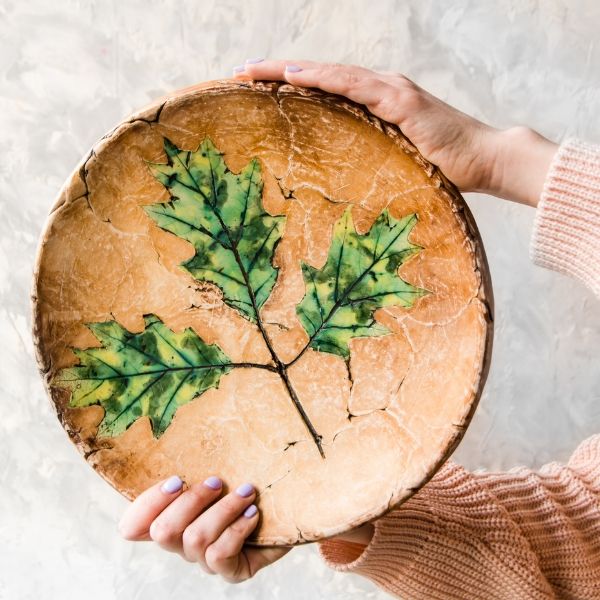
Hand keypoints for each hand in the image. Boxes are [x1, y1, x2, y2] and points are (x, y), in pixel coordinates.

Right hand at [118, 475, 289, 582]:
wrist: (288, 509)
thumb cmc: (245, 484)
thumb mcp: (220, 470)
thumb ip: (198, 463)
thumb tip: (190, 427)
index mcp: (172, 517)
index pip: (133, 526)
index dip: (146, 506)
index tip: (176, 479)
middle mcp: (182, 542)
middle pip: (162, 531)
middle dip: (191, 501)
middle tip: (217, 482)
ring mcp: (204, 560)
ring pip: (195, 539)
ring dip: (223, 510)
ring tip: (246, 493)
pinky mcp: (230, 571)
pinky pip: (220, 554)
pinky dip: (238, 529)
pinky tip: (253, 514)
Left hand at [233, 59, 557, 207]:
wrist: (486, 159)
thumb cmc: (441, 168)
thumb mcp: (395, 163)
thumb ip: (369, 160)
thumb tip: (339, 183)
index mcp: (377, 105)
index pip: (327, 90)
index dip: (293, 86)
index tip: (257, 90)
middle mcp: (381, 90)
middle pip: (322, 76)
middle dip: (280, 73)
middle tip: (241, 74)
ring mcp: (391, 92)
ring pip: (332, 75)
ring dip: (291, 71)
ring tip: (254, 72)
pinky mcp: (402, 102)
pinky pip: (355, 86)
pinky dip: (324, 80)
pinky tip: (295, 77)